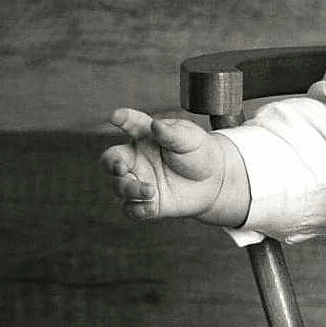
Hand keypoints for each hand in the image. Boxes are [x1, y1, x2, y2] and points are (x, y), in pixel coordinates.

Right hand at [100, 109, 246, 224]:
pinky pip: (131, 209)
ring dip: (129, 189)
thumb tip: (156, 125)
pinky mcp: (147, 202)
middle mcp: (136, 160)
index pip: (130, 124)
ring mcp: (139, 181)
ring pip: (119, 187)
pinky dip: (137, 209)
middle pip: (111, 161)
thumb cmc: (198, 153)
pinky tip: (150, 207)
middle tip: (121, 167)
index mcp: (145, 137)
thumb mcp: (189, 139)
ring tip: (150, 190)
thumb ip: (172, 133)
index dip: (122, 119)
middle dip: (111, 164)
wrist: (214, 180)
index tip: (116, 117)